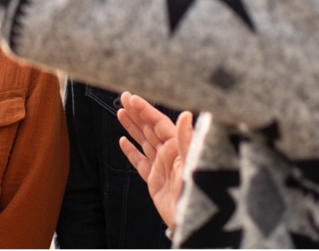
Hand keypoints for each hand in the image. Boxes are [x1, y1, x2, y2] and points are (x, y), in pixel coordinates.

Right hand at [117, 91, 193, 230]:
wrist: (195, 221)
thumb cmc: (198, 192)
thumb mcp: (193, 163)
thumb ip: (187, 139)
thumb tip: (186, 114)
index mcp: (177, 147)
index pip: (158, 123)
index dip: (145, 110)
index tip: (131, 98)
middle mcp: (169, 154)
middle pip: (149, 129)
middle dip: (136, 113)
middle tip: (122, 97)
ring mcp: (161, 167)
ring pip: (143, 142)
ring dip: (132, 127)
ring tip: (120, 113)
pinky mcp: (155, 182)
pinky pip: (140, 163)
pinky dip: (131, 152)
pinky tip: (123, 142)